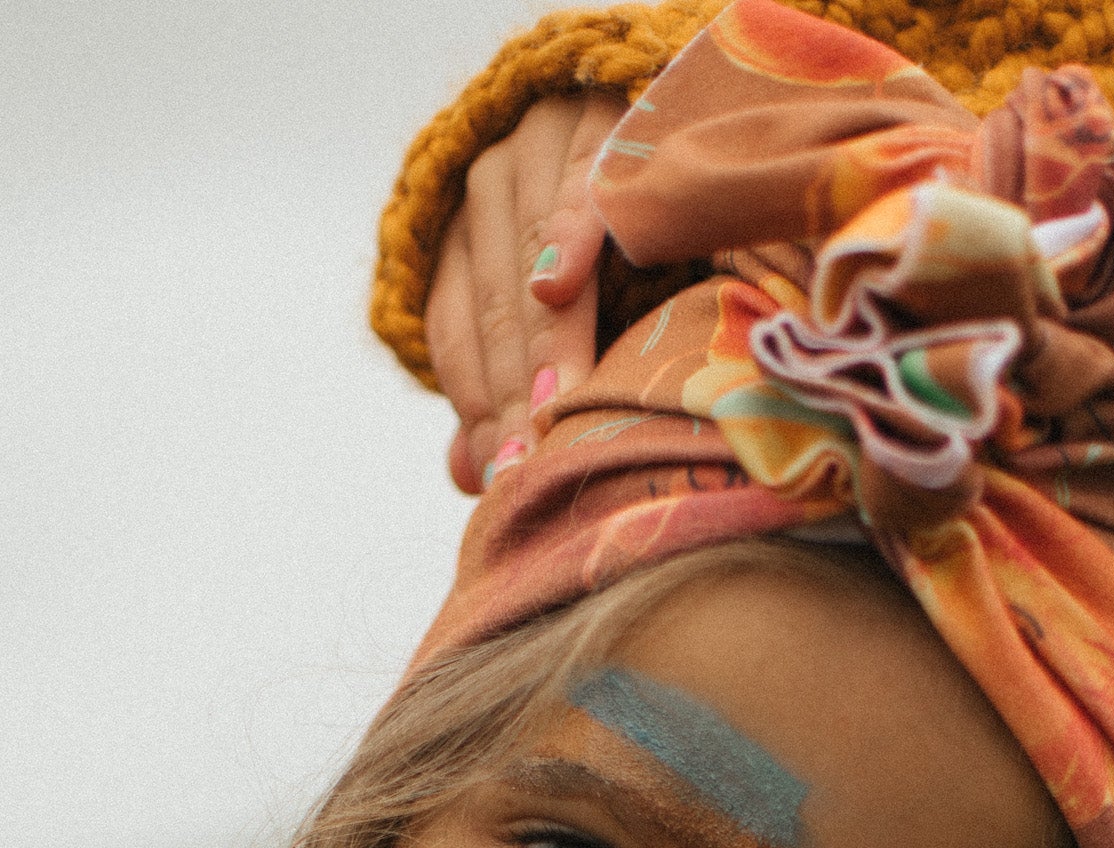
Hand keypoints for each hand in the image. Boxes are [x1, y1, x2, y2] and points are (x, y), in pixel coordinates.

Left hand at [426, 91, 626, 496]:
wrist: (656, 100)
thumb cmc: (613, 229)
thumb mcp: (557, 305)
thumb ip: (508, 381)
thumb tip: (466, 474)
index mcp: (466, 232)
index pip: (457, 331)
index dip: (478, 407)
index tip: (504, 480)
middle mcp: (489, 184)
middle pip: (494, 308)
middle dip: (512, 395)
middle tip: (531, 470)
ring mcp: (541, 145)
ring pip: (529, 258)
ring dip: (543, 342)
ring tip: (555, 413)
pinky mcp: (603, 119)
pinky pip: (582, 181)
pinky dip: (568, 233)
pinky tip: (559, 287)